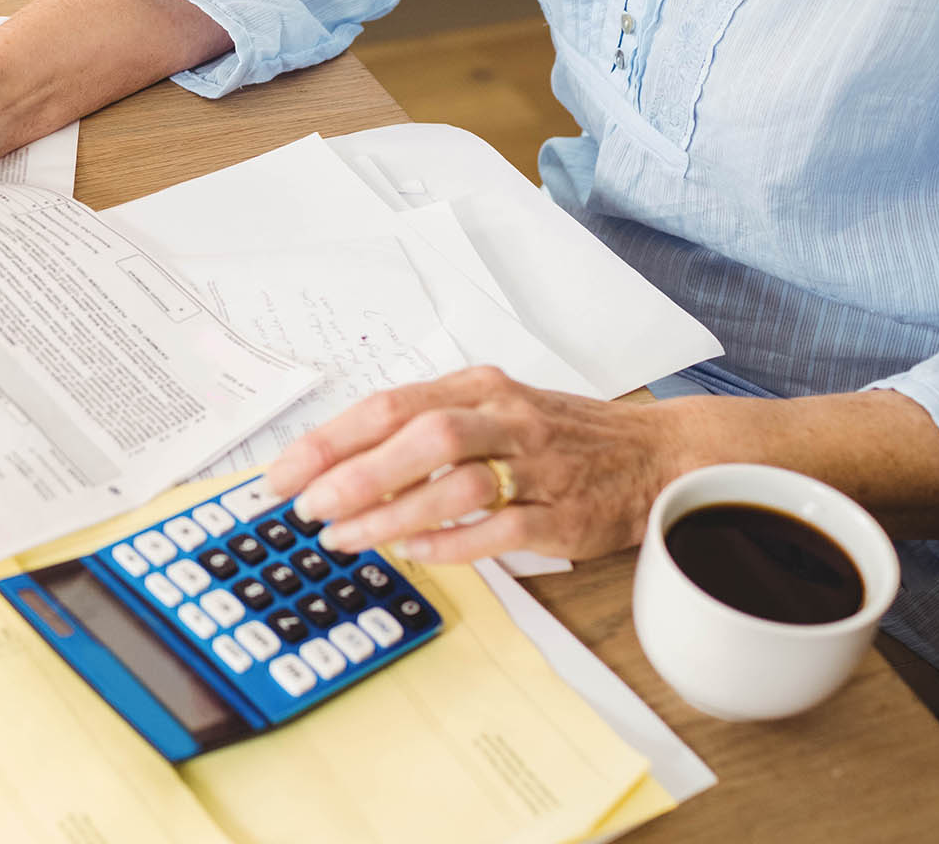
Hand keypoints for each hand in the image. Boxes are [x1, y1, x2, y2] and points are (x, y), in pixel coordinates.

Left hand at [261, 367, 683, 563]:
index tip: (282, 474)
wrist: (655, 454)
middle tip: (307, 507)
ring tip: (344, 536)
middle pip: (421, 436)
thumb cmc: (558, 435)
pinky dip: (452, 541)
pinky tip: (414, 551)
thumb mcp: (489, 410)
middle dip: (354, 473)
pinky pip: (501, 529)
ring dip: (392, 512)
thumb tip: (337, 463)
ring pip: (456, 482)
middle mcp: (505, 418)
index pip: (389, 405)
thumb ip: (423, 428)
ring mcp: (538, 465)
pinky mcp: (564, 513)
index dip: (330, 440)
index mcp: (477, 387)